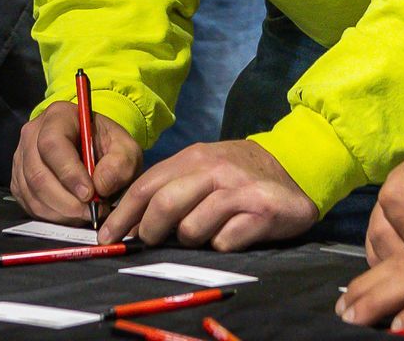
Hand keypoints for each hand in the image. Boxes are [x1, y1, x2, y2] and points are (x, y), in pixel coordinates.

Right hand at [11, 101, 141, 224]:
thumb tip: (100, 185)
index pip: (52, 143)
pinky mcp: (19, 181)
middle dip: (66, 200)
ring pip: (32, 192)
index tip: (90, 194)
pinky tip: (72, 215)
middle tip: (91, 212)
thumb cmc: (108, 147)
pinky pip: (29, 204)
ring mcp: (21, 158)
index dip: (69, 172)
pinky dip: (52, 216)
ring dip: (61, 211)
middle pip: (38, 173)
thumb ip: (120, 163)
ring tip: (86, 214)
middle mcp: (32, 134)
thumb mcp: (125, 149)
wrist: (94, 151)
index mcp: (57, 116)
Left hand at [99, 139, 317, 251]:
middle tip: (150, 244)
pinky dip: (222, 246)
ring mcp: (237, 191)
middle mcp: (213, 170)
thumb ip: (172, 187)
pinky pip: (225, 243)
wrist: (295, 167)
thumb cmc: (240, 174)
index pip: (145, 186)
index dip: (122, 215)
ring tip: (205, 233)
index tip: (108, 237)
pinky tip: (232, 235)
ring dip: (191, 241)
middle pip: (163, 206)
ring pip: (192, 229)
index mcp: (193, 157)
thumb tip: (133, 222)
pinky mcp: (260, 213)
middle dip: (150, 232)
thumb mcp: (204, 168)